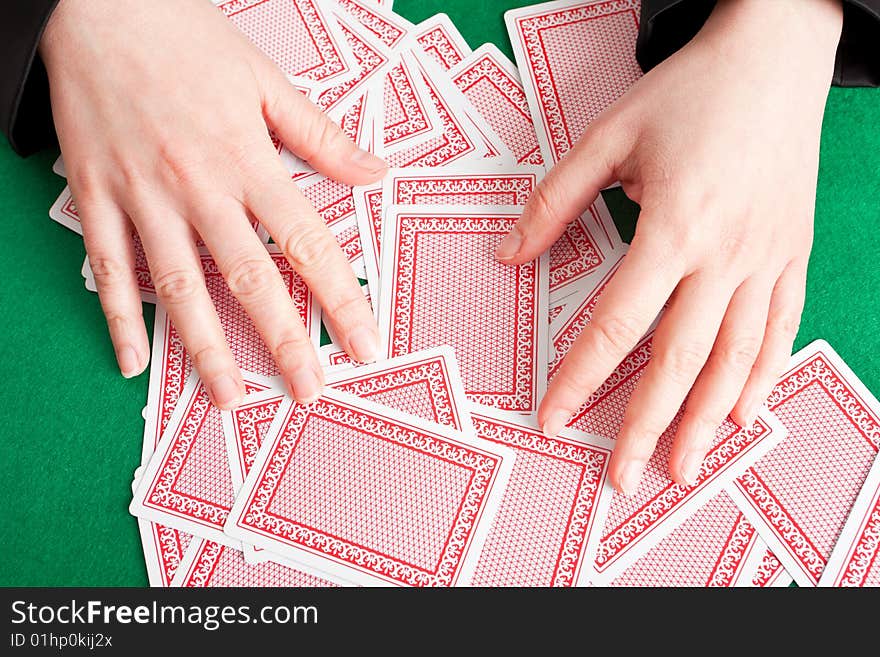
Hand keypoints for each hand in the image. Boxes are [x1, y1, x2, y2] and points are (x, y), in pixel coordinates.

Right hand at [39, 0, 386, 406]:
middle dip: (284, 342)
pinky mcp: (97, 196)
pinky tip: (134, 362)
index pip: (308, 244)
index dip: (342, 300)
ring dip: (207, 349)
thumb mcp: (266, 81)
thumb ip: (321, 138)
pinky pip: (109, 268)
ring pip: (180, 287)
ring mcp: (142, 195)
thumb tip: (377, 175)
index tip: (366, 346)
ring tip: (231, 399)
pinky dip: (118, 318)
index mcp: (248, 159)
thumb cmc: (187, 38)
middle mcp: (198, 186)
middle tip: (309, 392)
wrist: (99, 4)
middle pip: (249, 280)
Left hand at [496, 0, 842, 492]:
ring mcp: (767, 257)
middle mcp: (726, 253)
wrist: (775, 54)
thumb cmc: (689, 92)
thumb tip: (506, 255)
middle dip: (647, 424)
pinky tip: (746, 413)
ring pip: (736, 356)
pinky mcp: (793, 252)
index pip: (618, 322)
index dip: (582, 376)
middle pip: (680, 358)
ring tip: (683, 468)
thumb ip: (554, 201)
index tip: (554, 418)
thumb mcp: (608, 135)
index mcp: (673, 225)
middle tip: (621, 475)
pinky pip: (781, 326)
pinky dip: (764, 374)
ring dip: (708, 419)